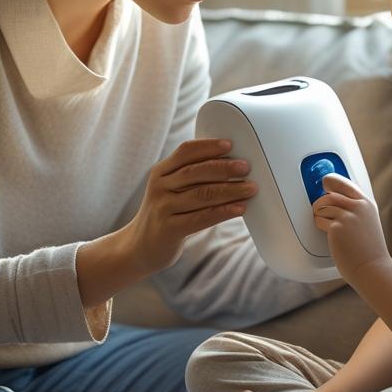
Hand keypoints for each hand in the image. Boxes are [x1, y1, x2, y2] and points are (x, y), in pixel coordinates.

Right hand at [125, 139, 254, 272]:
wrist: (140, 247)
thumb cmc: (166, 213)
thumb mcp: (171, 189)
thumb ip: (191, 176)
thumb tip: (231, 163)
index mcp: (161, 172)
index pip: (185, 152)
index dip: (208, 147)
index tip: (230, 144)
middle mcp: (160, 187)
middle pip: (195, 172)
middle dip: (224, 167)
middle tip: (246, 167)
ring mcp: (163, 208)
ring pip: (202, 194)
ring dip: (230, 190)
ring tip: (251, 188)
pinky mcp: (169, 229)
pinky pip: (201, 218)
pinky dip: (223, 212)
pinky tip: (240, 208)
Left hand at [312, 173, 389, 281]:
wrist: (372, 267)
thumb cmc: (369, 251)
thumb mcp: (368, 223)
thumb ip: (356, 211)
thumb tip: (335, 204)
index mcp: (367, 204)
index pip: (346, 184)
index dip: (332, 181)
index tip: (326, 182)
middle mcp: (358, 206)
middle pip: (330, 191)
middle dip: (321, 199)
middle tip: (318, 206)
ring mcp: (347, 216)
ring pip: (322, 205)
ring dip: (318, 214)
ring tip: (325, 224)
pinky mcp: (336, 227)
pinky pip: (319, 219)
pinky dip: (319, 225)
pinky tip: (328, 234)